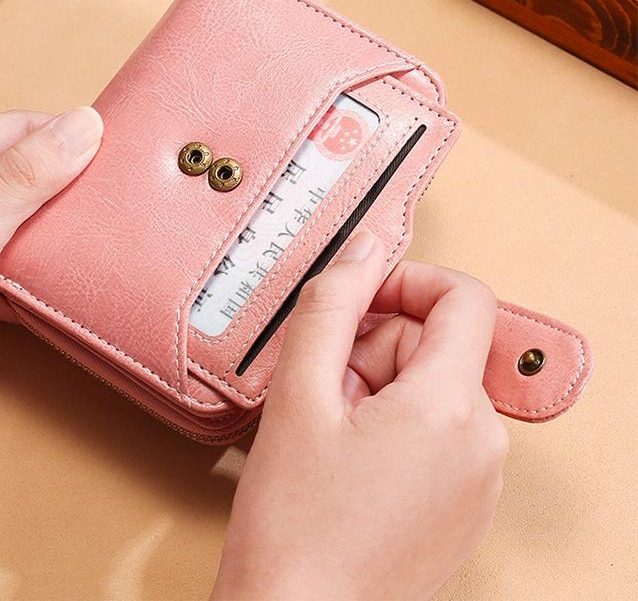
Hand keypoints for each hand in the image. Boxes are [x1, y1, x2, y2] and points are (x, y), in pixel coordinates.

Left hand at [0, 107, 102, 421]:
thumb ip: (22, 179)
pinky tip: (61, 293)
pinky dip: (38, 285)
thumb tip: (83, 125)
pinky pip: (12, 277)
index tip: (118, 152)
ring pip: (21, 231)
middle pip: (23, 181)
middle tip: (117, 204)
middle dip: (69, 193)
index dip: (67, 136)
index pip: (16, 131)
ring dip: (57, 242)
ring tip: (101, 246)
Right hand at [212, 229, 507, 600]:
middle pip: (437, 344)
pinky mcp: (463, 501)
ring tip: (330, 429)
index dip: (408, 281)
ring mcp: (478, 478)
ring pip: (432, 386)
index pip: (464, 298)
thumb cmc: (293, 527)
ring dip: (377, 385)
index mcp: (449, 411)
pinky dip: (393, 421)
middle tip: (322, 388)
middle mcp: (482, 444)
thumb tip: (365, 248)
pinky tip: (348, 456)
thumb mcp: (299, 394)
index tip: (362, 296)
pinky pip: (437, 428)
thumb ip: (332, 304)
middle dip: (374, 347)